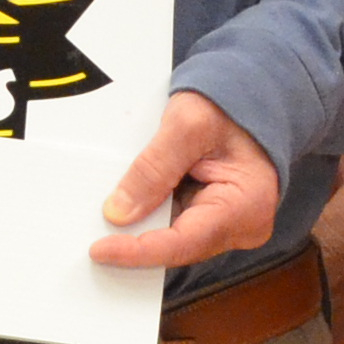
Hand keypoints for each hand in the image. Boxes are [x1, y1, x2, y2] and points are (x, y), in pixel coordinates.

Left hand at [91, 92, 279, 270]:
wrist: (252, 93)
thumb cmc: (230, 103)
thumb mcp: (186, 125)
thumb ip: (153, 169)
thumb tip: (118, 213)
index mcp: (247, 206)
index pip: (184, 243)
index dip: (139, 250)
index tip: (100, 250)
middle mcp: (243, 226)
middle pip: (178, 246)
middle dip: (135, 241)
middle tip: (91, 236)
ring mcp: (231, 224)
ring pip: (175, 238)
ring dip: (142, 228)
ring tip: (103, 222)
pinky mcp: (217, 216)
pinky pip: (178, 225)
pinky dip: (153, 216)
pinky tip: (127, 208)